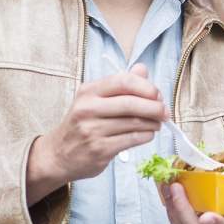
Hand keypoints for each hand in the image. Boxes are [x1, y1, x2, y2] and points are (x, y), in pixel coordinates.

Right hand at [26, 64, 166, 203]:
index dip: (146, 87)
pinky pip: (132, 139)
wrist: (58, 154)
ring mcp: (92, 130)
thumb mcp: (95, 99)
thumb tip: (142, 69)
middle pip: (131, 103)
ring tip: (158, 123)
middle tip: (165, 112)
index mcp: (88, 91)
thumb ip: (120, 85)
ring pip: (134, 123)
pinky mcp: (99, 149)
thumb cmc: (83, 123)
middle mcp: (87, 109)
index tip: (158, 95)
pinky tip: (148, 134)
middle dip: (155, 107)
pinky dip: (146, 136)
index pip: (123, 81)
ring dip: (153, 123)